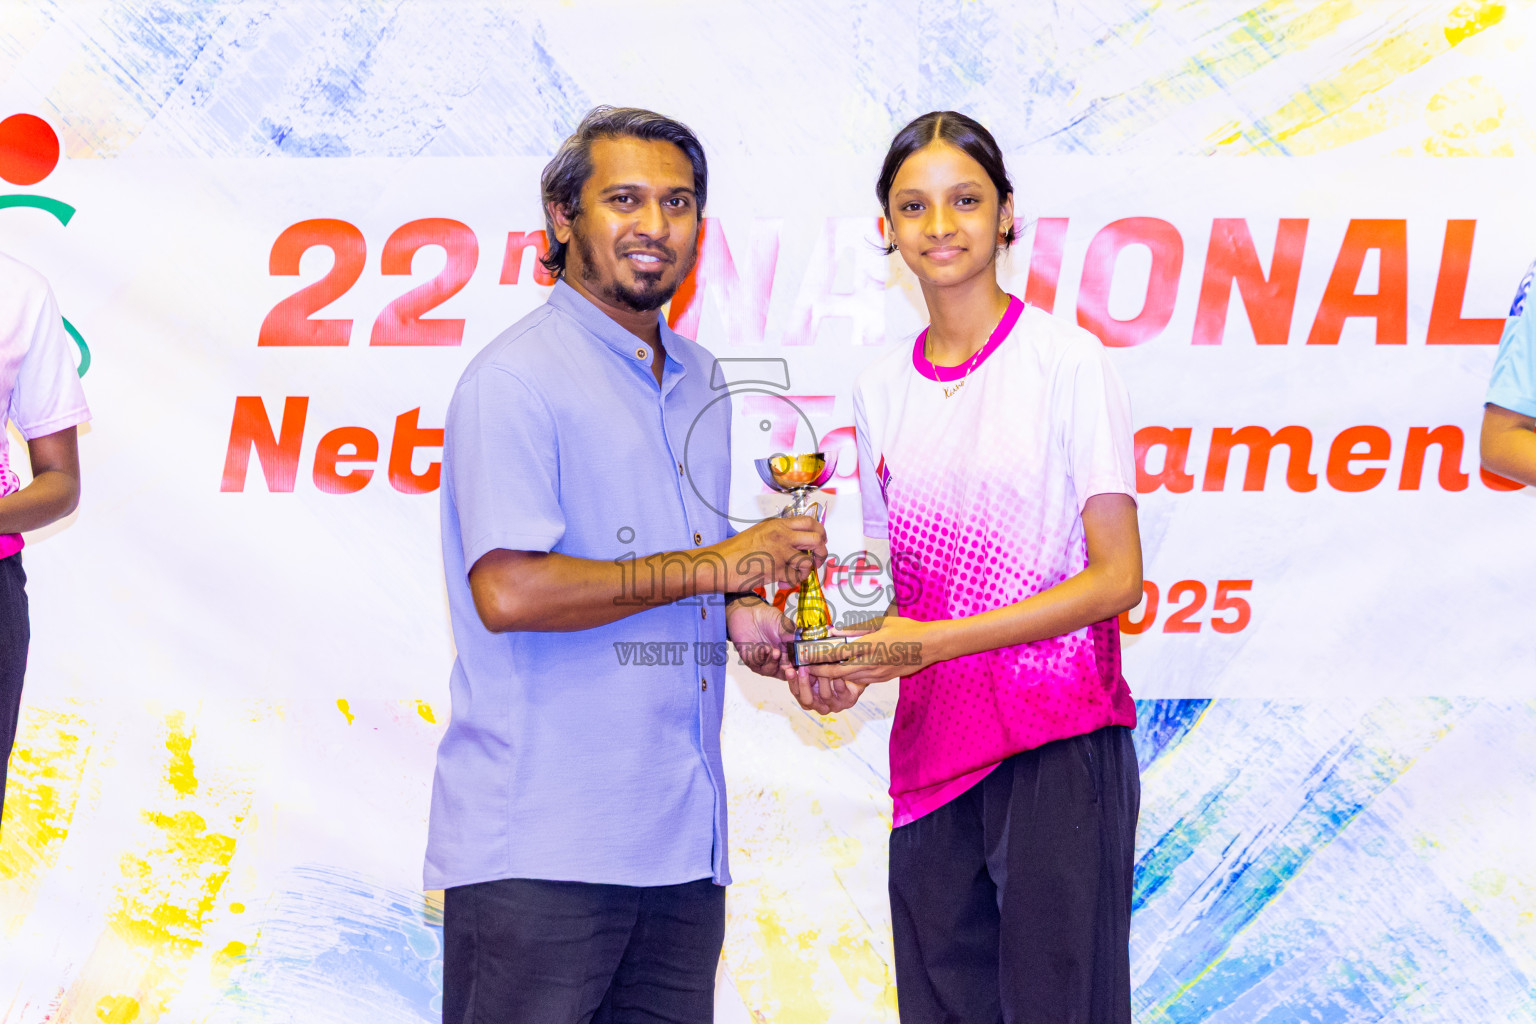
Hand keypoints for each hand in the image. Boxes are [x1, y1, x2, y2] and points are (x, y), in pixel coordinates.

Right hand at [715, 517, 826, 591]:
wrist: (719, 563)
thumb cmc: (734, 551)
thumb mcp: (759, 533)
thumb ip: (778, 534)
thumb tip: (796, 542)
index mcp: (777, 524)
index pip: (810, 522)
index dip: (820, 532)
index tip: (820, 541)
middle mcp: (781, 535)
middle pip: (817, 539)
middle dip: (821, 552)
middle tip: (816, 560)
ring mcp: (780, 552)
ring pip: (808, 561)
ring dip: (805, 571)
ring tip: (795, 575)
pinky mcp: (777, 570)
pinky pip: (796, 577)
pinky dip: (793, 583)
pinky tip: (783, 583)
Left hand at [726, 597, 795, 682]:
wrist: (748, 611)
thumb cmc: (766, 617)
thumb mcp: (783, 624)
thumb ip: (792, 635)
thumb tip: (804, 643)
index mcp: (788, 651)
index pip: (797, 664)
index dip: (801, 668)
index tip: (803, 666)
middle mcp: (776, 658)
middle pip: (784, 672)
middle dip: (787, 672)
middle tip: (789, 669)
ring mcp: (763, 660)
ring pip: (770, 670)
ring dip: (772, 662)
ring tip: (775, 652)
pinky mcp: (751, 659)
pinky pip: (755, 664)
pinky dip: (759, 657)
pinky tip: (761, 648)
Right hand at [787, 665, 866, 716]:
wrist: (853, 677)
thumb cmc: (831, 674)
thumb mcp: (815, 672)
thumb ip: (805, 671)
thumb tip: (790, 662)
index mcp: (809, 700)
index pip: (796, 693)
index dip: (792, 682)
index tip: (789, 669)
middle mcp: (821, 707)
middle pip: (808, 701)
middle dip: (804, 683)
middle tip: (803, 668)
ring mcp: (835, 706)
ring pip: (825, 695)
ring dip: (822, 678)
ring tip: (822, 664)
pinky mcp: (848, 701)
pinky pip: (840, 690)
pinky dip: (837, 679)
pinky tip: (836, 668)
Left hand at [805, 615, 940, 686]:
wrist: (929, 646)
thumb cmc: (907, 630)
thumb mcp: (881, 622)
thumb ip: (856, 628)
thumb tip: (834, 630)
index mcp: (869, 645)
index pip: (837, 652)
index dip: (819, 655)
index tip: (805, 655)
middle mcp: (871, 662)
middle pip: (838, 671)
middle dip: (820, 672)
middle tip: (806, 668)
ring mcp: (877, 673)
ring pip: (847, 678)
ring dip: (832, 676)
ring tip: (819, 671)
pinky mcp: (882, 679)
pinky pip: (860, 680)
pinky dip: (848, 677)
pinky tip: (841, 672)